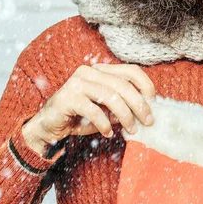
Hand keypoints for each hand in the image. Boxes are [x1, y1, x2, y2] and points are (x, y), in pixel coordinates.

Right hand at [22, 64, 155, 152]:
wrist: (49, 126)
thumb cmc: (81, 117)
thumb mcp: (106, 111)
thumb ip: (122, 107)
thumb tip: (146, 111)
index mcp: (101, 70)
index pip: (130, 70)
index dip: (146, 85)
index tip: (154, 102)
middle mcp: (90, 72)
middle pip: (123, 85)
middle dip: (139, 104)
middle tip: (148, 121)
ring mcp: (77, 82)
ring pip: (110, 96)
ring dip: (125, 116)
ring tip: (131, 129)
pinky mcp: (68, 97)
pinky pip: (93, 110)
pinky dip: (104, 123)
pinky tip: (108, 133)